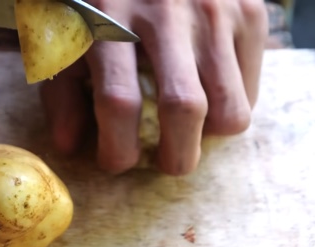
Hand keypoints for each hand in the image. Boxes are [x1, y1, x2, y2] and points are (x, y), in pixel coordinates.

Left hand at [40, 0, 268, 174]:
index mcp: (109, 19)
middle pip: (184, 107)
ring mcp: (213, 9)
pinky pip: (251, 86)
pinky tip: (209, 92)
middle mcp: (166, 12)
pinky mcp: (249, 11)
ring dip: (208, 136)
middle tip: (168, 163)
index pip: (118, 100)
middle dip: (177, 156)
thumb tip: (68, 146)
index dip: (117, 147)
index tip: (117, 162)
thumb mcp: (70, 34)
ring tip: (190, 129)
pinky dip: (232, 104)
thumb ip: (62, 89)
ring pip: (230, 106)